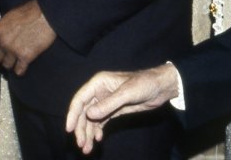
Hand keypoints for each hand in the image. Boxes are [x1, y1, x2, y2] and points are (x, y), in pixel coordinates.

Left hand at [0, 0, 55, 75]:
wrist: (45, 15)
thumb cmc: (31, 11)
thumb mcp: (11, 15)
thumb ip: (5, 27)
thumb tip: (5, 33)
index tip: (1, 49)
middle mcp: (3, 42)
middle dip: (3, 57)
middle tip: (9, 56)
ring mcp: (13, 51)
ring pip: (6, 65)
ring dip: (12, 64)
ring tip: (16, 62)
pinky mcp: (25, 57)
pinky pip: (19, 70)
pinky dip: (21, 70)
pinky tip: (23, 67)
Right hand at [65, 65, 179, 153]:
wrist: (160, 87)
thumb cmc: (144, 84)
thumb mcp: (127, 93)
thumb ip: (108, 104)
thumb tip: (89, 114)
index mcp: (98, 83)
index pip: (80, 100)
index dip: (73, 114)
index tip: (69, 130)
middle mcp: (99, 92)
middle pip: (84, 112)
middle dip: (81, 129)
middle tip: (81, 144)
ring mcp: (105, 101)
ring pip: (91, 119)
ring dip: (88, 133)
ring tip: (87, 148)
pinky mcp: (113, 109)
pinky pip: (101, 121)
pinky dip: (97, 130)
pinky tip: (98, 139)